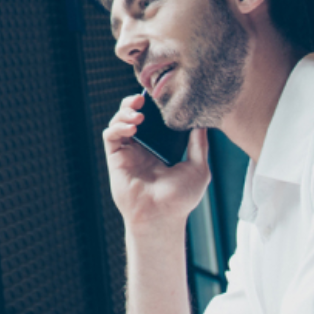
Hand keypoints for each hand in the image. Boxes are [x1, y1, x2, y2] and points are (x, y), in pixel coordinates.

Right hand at [102, 94, 210, 230]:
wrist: (162, 216)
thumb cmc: (181, 199)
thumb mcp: (199, 168)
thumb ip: (199, 145)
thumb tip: (203, 122)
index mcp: (159, 149)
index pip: (152, 120)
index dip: (153, 107)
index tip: (159, 97)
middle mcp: (141, 149)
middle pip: (132, 116)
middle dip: (134, 103)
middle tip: (142, 98)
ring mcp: (127, 153)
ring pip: (118, 122)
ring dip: (125, 113)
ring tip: (138, 114)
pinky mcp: (116, 159)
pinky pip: (110, 136)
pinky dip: (118, 126)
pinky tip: (132, 128)